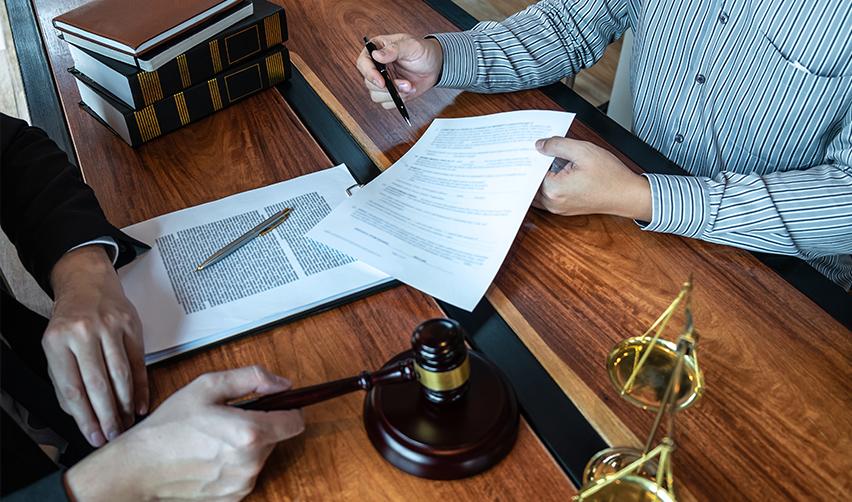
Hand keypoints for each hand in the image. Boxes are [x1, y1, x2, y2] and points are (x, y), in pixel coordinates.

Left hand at [43, 245, 146, 446]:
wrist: (88, 283)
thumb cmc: (71, 319)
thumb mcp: (55, 345)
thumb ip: (64, 378)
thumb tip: (80, 413)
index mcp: (57, 341)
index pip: (72, 387)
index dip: (84, 416)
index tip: (92, 435)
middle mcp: (83, 333)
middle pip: (97, 383)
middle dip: (106, 415)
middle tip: (112, 434)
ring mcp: (109, 328)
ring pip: (119, 374)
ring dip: (124, 404)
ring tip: (126, 423)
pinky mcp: (131, 326)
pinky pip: (138, 362)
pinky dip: (140, 386)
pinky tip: (140, 403)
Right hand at [65, 366, 304, 500]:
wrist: (138, 468)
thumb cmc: (169, 426)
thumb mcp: (208, 386)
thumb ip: (252, 378)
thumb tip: (283, 383)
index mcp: (250, 434)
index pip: (295, 422)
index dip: (288, 408)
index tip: (275, 403)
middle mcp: (250, 463)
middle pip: (276, 437)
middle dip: (260, 424)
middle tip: (228, 418)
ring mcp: (241, 484)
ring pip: (261, 456)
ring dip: (247, 445)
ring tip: (214, 437)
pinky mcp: (232, 497)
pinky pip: (246, 473)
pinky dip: (235, 463)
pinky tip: (210, 456)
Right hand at [356, 33, 442, 108]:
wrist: (435, 66)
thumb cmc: (422, 51)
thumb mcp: (411, 45)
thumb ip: (394, 49)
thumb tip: (376, 55)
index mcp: (377, 49)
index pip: (363, 63)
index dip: (369, 73)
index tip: (381, 82)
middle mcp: (377, 66)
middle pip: (369, 83)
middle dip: (387, 87)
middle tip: (404, 83)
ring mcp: (383, 80)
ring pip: (376, 95)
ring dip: (394, 94)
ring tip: (409, 85)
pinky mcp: (390, 93)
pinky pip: (387, 103)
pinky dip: (399, 100)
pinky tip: (409, 90)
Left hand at [532, 137, 651, 220]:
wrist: (627, 195)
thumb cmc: (610, 176)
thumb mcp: (583, 151)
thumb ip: (557, 145)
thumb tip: (540, 145)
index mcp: (553, 190)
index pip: (530, 171)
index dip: (529, 156)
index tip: (528, 146)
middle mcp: (552, 203)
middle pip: (530, 183)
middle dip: (531, 166)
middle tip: (532, 149)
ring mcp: (558, 208)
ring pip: (537, 190)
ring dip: (538, 176)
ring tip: (543, 158)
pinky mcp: (564, 209)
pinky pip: (547, 195)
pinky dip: (546, 183)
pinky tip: (553, 169)